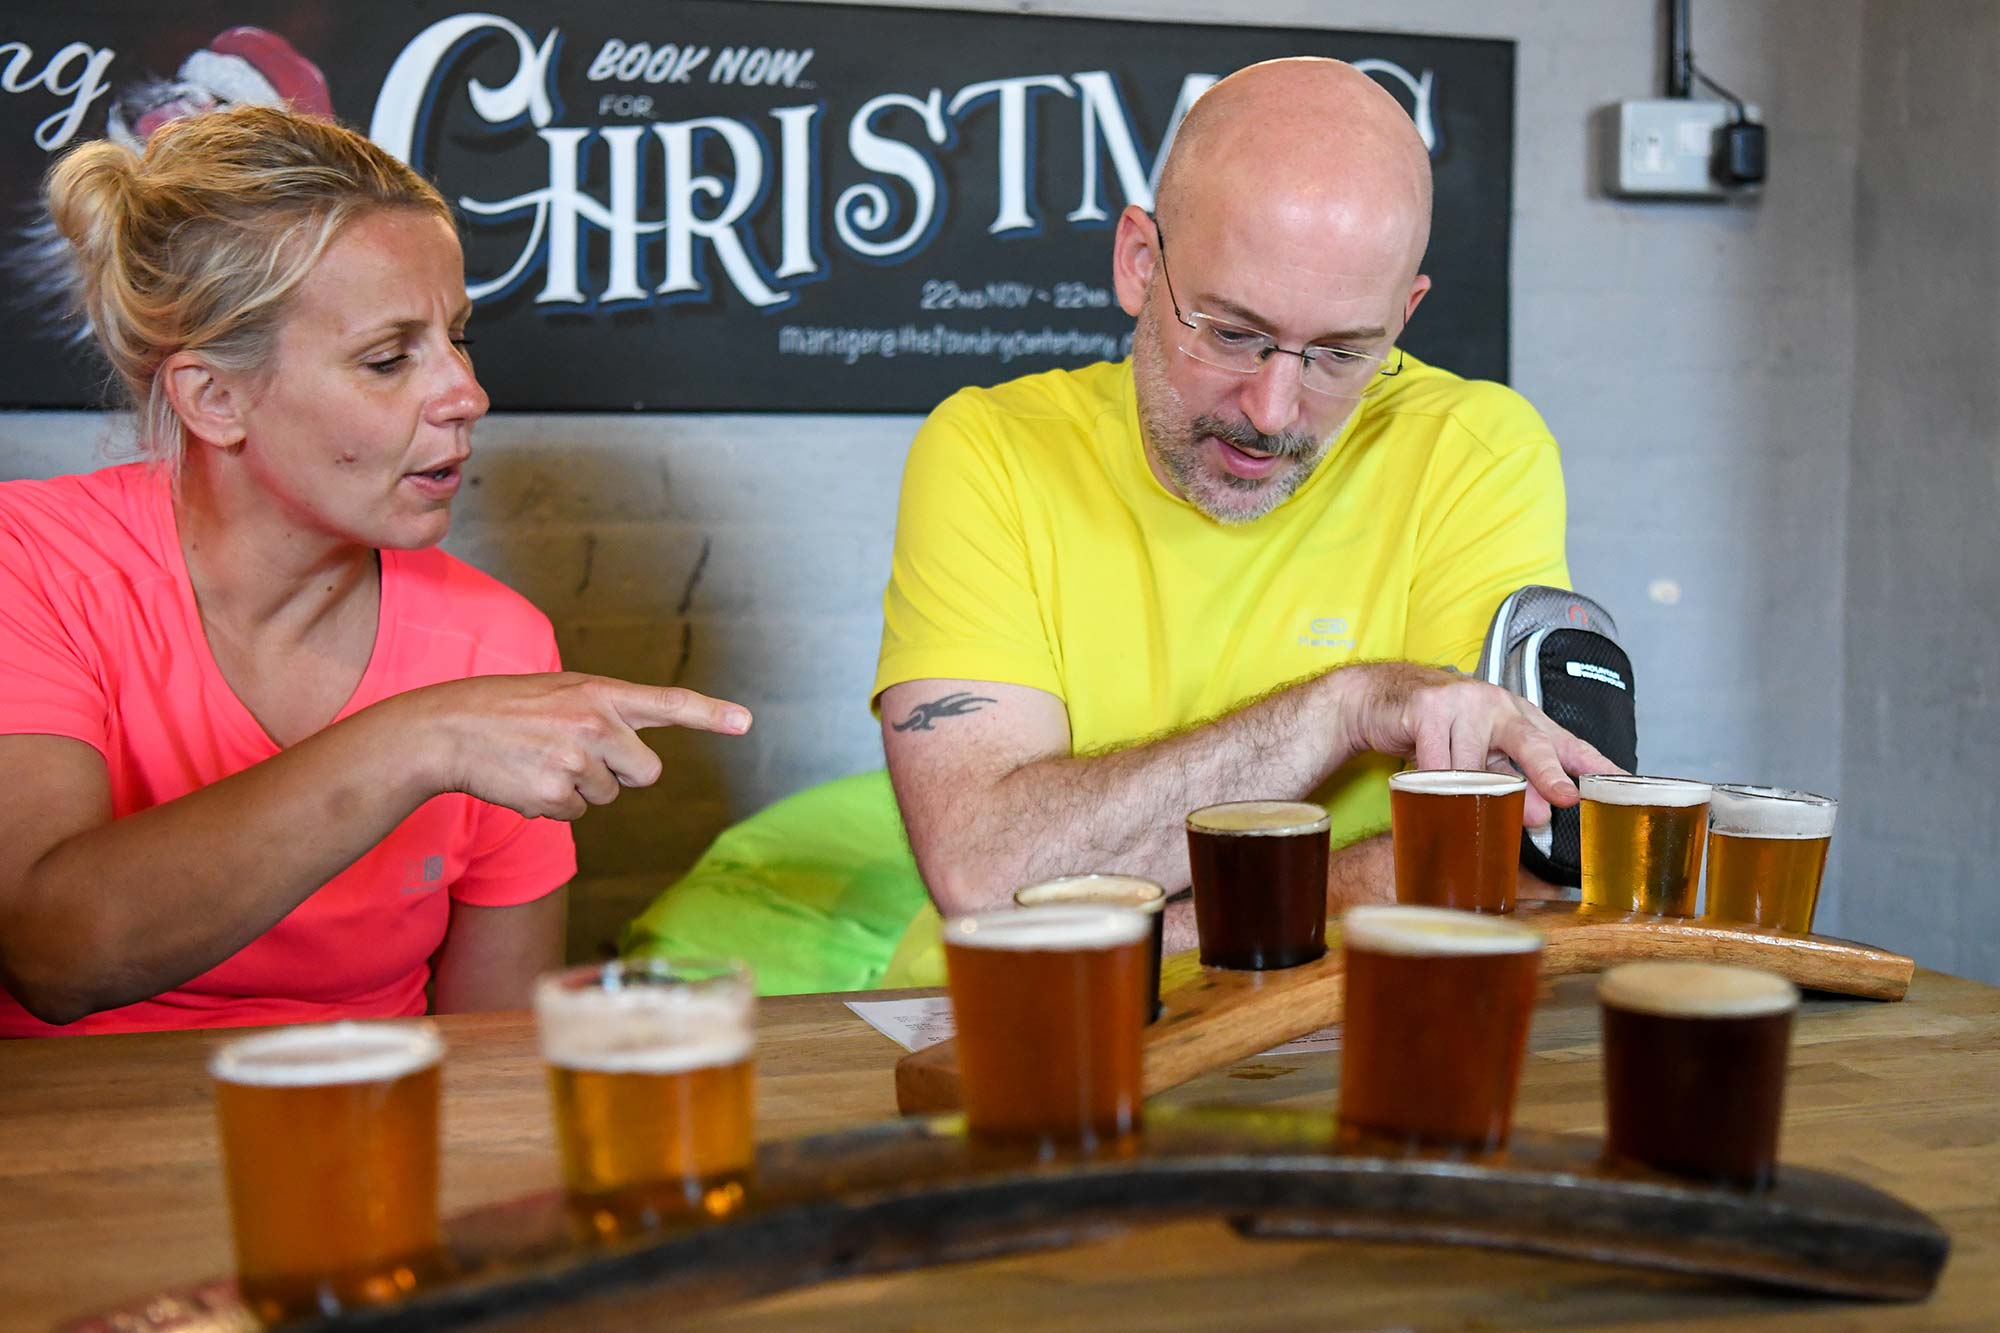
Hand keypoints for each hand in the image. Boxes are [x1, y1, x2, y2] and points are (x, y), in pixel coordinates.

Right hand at [403, 673, 751, 819]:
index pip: (667, 703)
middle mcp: (595, 724)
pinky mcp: (555, 795)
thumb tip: (638, 763)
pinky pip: (576, 813)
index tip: (745, 721)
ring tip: (539, 760)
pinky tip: (526, 778)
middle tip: (577, 755)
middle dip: (621, 773)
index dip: (710, 713)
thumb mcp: (561, 692)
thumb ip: (605, 714)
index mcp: (600, 693)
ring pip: (608, 796)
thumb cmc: (507, 709)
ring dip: (579, 787)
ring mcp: (576, 761)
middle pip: (646, 772)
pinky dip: (553, 804)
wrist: (446, 729)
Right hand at [1337, 663, 1619, 824]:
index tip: (1619, 783)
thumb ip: (1513, 779)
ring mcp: (1463, 704)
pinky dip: (1434, 785)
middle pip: (1530, 742)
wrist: (1383, 699)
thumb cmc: (1442, 729)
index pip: (1566, 742)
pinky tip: (1429, 785)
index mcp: (1521, 716)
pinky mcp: (1428, 709)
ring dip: (1470, 792)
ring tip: (1461, 798)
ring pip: (1475, 766)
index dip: (1594, 764)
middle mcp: (1498, 705)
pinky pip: (1436, 764)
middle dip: (1548, 774)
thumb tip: (1540, 818)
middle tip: (1564, 799)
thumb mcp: (1483, 751)